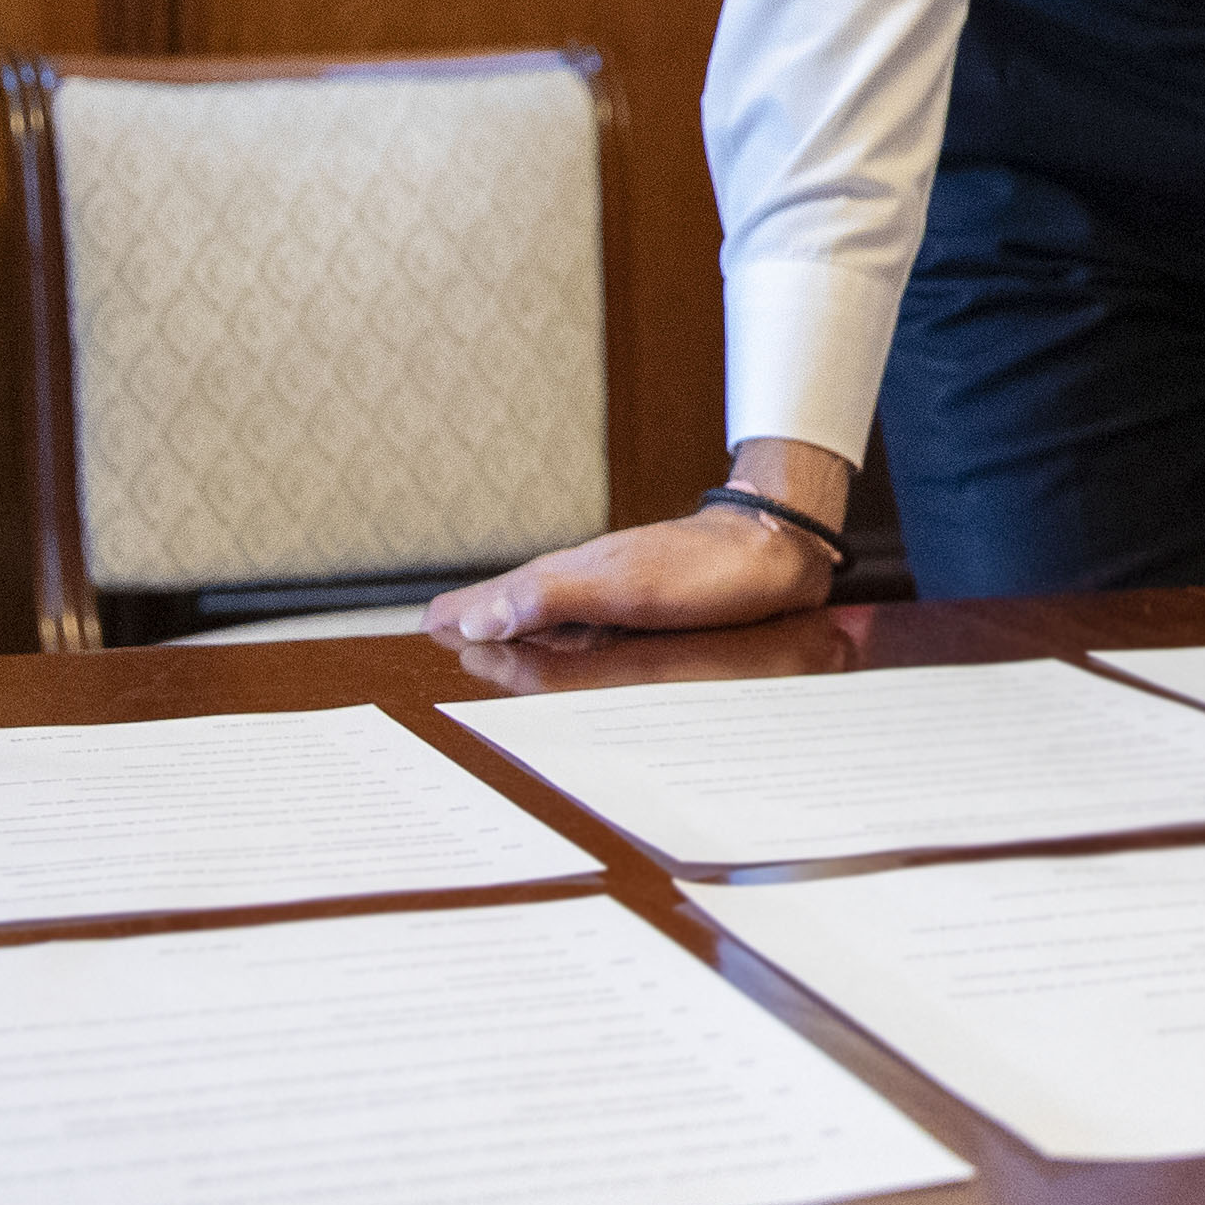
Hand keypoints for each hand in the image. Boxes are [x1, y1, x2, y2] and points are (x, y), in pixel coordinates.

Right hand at [427, 441, 853, 646]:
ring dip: (517, 633)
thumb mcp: (623, 588)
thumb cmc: (707, 572)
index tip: (425, 629)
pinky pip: (590, 632)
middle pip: (518, 608)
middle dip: (478, 624)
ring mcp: (617, 599)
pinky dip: (563, 643)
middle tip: (442, 638)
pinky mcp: (647, 613)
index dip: (460, 617)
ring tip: (486, 648)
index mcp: (571, 579)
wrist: (779, 552)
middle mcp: (588, 588)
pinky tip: (564, 652)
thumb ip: (550, 598)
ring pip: (552, 619)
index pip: (497, 600)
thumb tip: (476, 619)